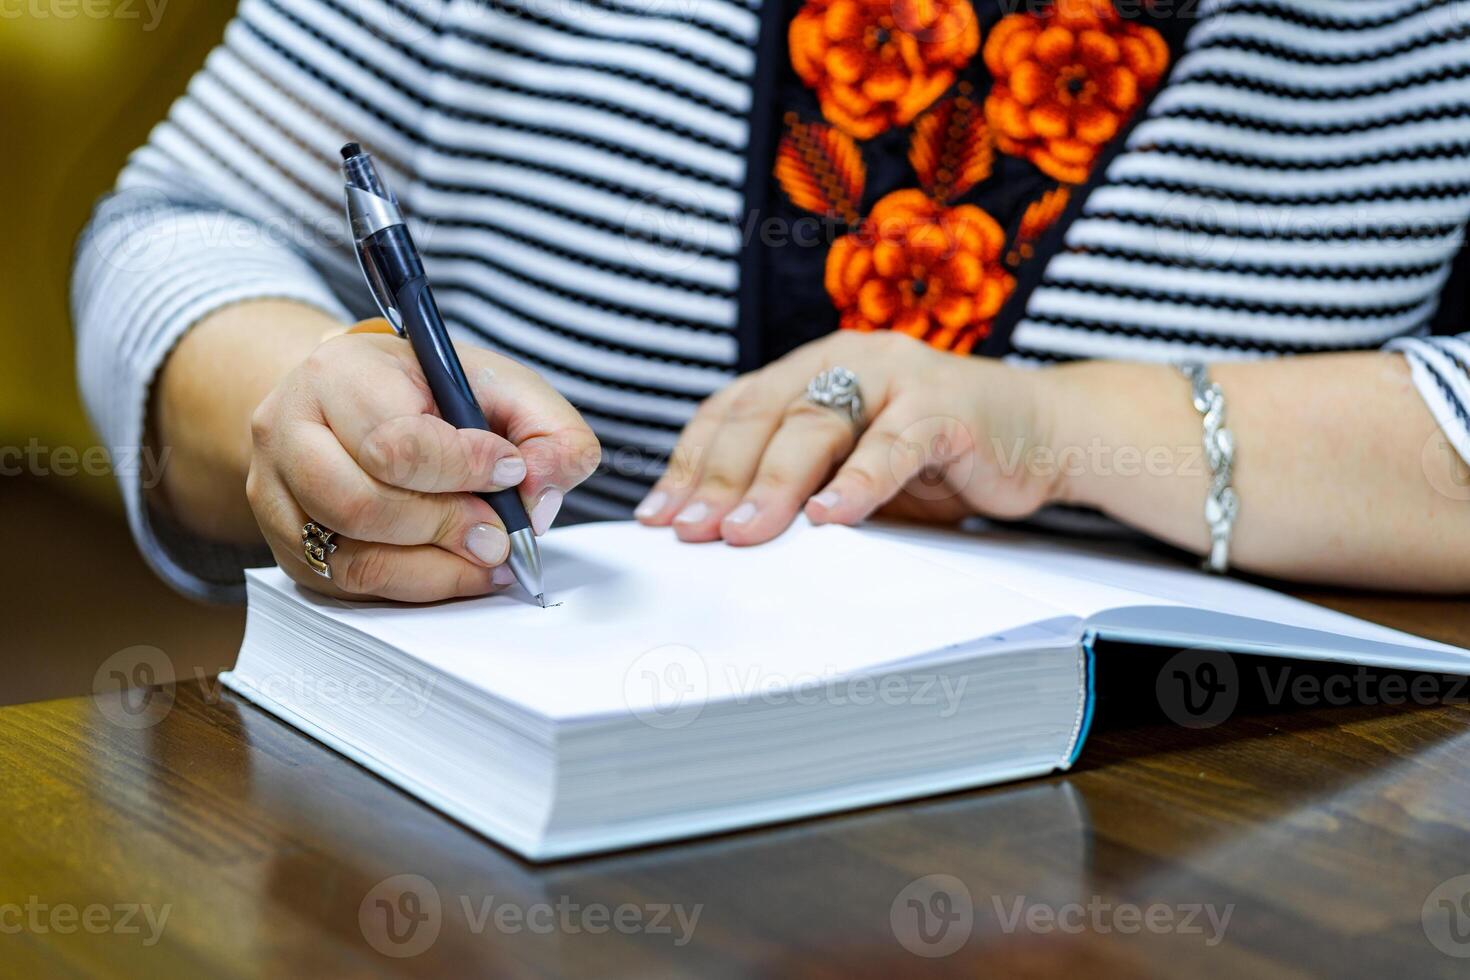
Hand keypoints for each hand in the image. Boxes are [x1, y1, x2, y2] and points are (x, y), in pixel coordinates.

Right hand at [246, 326, 598, 600]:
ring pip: (353, 555)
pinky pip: (349, 586)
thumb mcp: (499, 385)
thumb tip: (540, 493)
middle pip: (364, 504)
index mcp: (338, 372)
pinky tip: (457, 571)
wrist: (352, 404)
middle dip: (448, 525)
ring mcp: (278, 493)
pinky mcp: (288, 546)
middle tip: (499, 534)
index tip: (510, 470)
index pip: (394, 440)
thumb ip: (547, 429)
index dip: (464, 466)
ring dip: (436, 566)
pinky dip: (416, 586)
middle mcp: (289, 429)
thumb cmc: (426, 392)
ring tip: (485, 556)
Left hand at [634, 331, 1057, 543]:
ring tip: (742, 533)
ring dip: (775, 484)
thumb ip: (801, 483)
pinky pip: (894, 445)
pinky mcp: (947, 406)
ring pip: (818, 426)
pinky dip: (860, 482)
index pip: (733, 411)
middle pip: (763, 416)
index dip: (690, 462)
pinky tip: (831, 518)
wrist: (1043, 432)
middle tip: (689, 533)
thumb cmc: (937, 455)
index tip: (658, 516)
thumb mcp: (854, 468)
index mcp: (813, 368)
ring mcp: (897, 376)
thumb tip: (720, 535)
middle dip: (718, 479)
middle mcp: (846, 359)